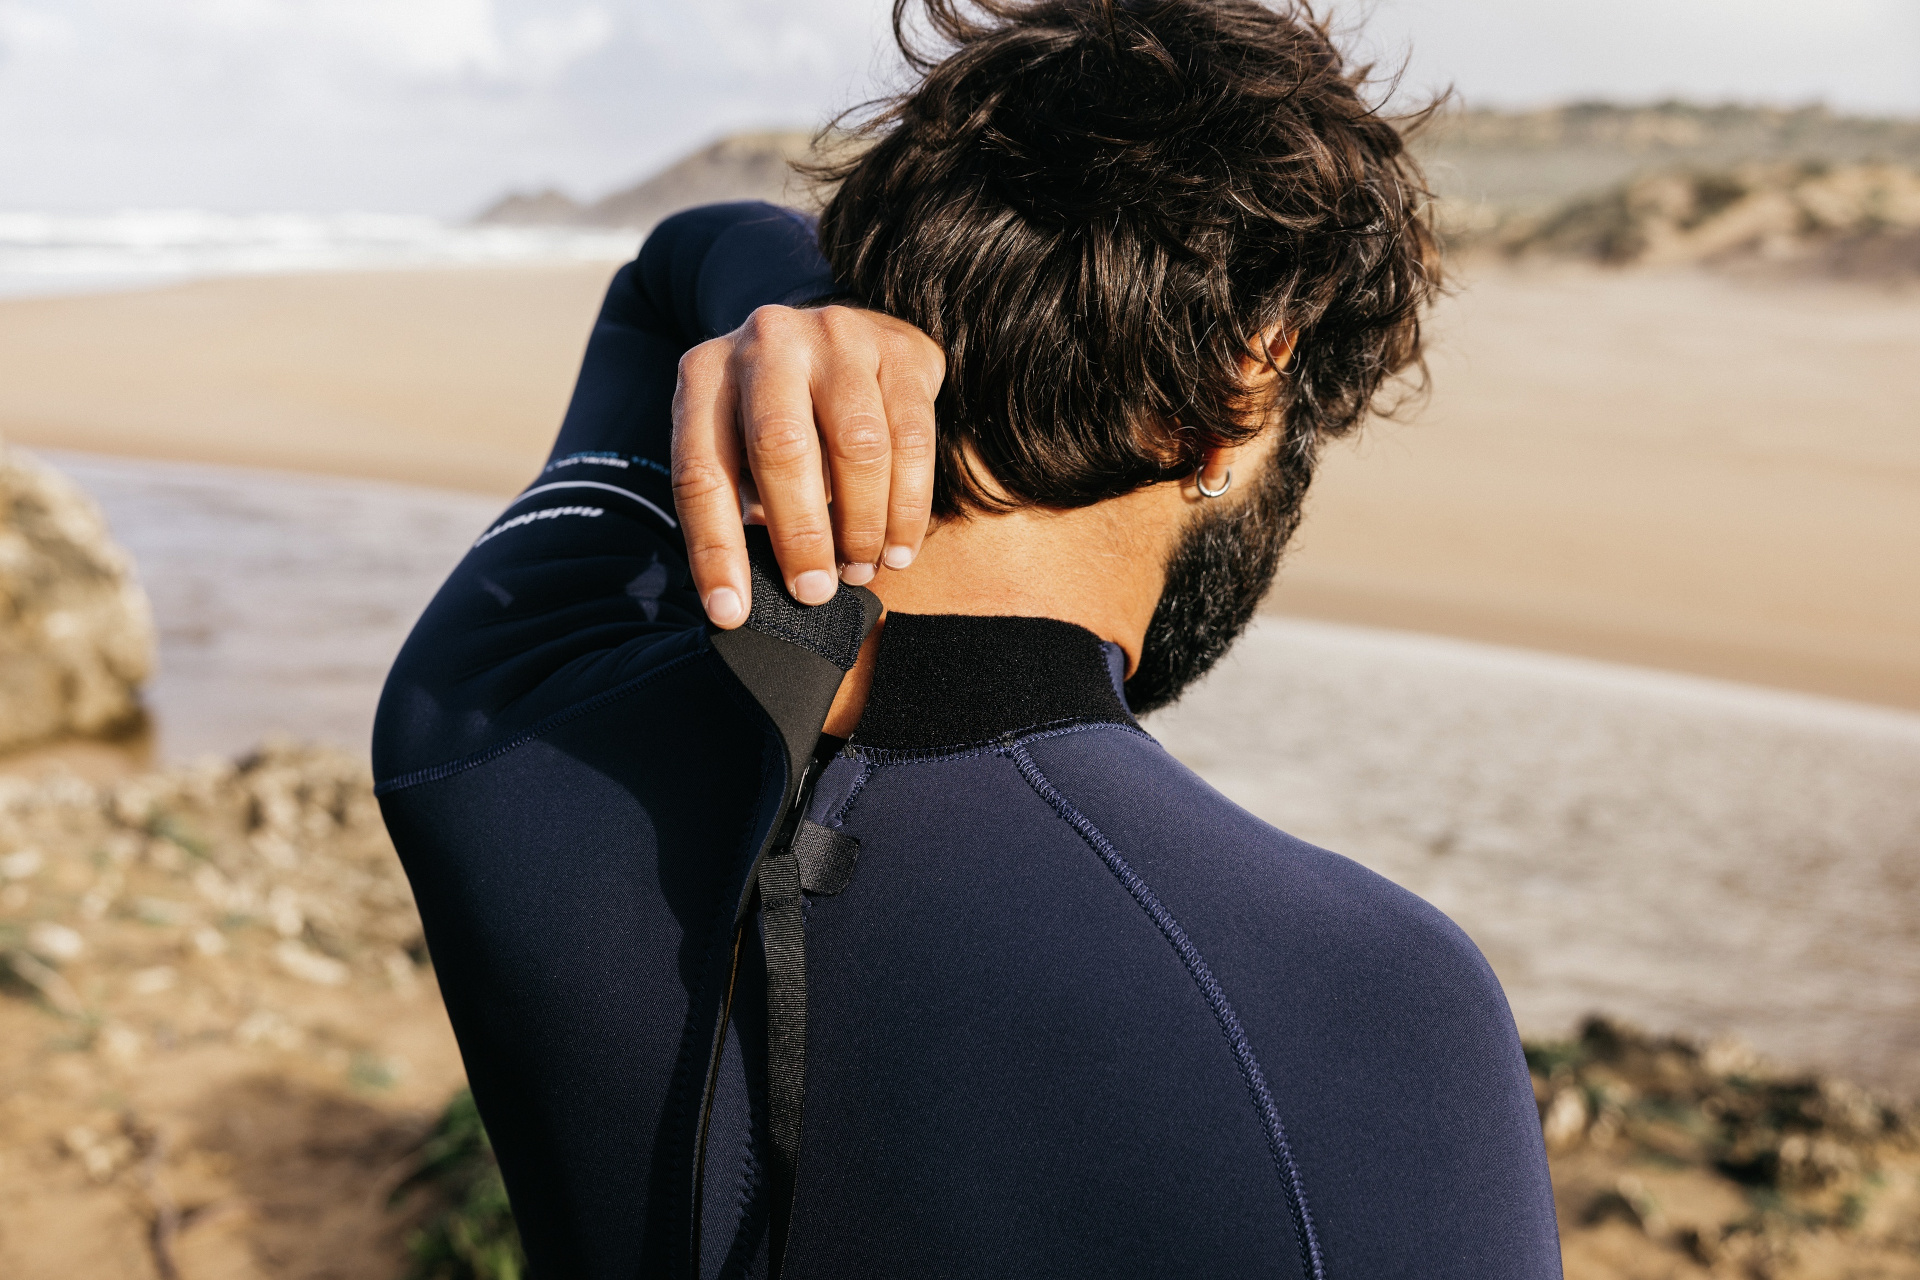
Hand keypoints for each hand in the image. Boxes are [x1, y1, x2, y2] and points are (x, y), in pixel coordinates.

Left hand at [672, 304, 944, 625]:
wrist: (839, 339)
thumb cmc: (782, 417)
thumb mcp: (737, 447)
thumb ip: (739, 502)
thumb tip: (746, 601)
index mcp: (705, 374)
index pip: (701, 472)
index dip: (714, 550)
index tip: (732, 614)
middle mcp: (766, 343)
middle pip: (782, 449)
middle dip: (800, 536)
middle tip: (813, 593)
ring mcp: (836, 337)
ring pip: (857, 445)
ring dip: (862, 524)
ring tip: (860, 570)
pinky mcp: (898, 350)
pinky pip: (911, 439)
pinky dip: (907, 507)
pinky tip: (898, 549)